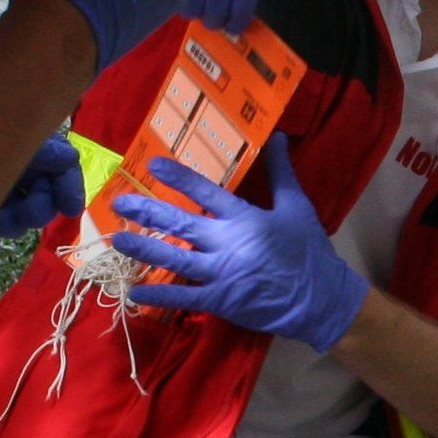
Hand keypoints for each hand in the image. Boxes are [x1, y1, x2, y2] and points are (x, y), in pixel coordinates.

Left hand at [0, 130, 87, 259]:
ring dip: (8, 225)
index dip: (68, 188)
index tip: (70, 207)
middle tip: (27, 211)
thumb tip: (70, 159)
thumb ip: (40, 146)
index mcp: (26, 148)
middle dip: (35, 211)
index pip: (61, 170)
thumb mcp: (5, 126)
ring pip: (10, 223)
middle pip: (38, 202)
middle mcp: (10, 173)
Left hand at [108, 138, 370, 350]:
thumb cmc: (308, 251)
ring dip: (144, 249)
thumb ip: (281, 172)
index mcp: (245, 218)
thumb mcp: (297, 206)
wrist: (320, 299)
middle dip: (149, 212)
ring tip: (117, 240)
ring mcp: (221, 273)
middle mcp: (228, 243)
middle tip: (120, 203)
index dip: (179, 178)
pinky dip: (159, 295)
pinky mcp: (220, 300)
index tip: (152, 165)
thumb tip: (279, 136)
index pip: (206, 192)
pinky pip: (184, 298)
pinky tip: (134, 291)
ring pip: (175, 258)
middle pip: (181, 224)